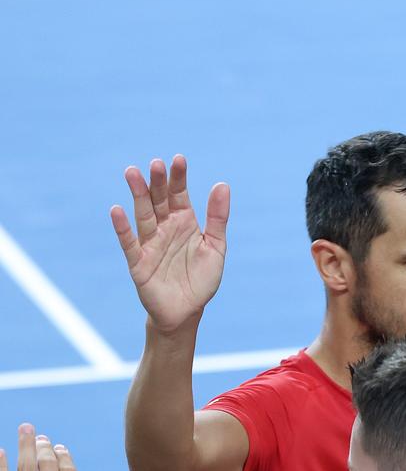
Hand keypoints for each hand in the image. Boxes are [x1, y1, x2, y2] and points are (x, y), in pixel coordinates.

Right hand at [111, 156, 229, 334]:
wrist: (187, 311)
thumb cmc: (202, 278)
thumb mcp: (215, 246)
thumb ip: (218, 218)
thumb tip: (222, 184)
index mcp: (184, 223)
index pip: (180, 195)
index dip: (178, 178)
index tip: (178, 159)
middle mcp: (165, 228)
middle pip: (159, 200)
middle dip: (157, 182)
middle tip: (155, 163)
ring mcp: (150, 243)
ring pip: (143, 215)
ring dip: (137, 195)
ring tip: (132, 173)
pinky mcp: (139, 262)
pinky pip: (129, 243)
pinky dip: (123, 228)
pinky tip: (117, 211)